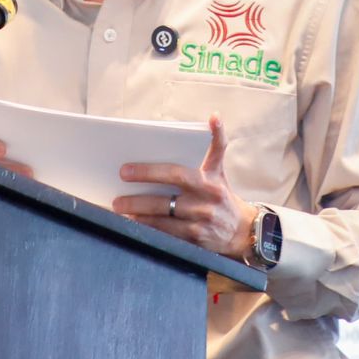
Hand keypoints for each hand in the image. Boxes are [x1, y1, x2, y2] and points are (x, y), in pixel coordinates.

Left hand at [113, 112, 255, 256]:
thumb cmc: (222, 194)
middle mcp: (204, 202)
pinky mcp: (194, 241)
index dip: (150, 171)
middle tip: (117, 198)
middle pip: (165, 200)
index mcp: (208, 181)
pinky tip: (135, 224)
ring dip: (139, 215)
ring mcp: (199, 224)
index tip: (125, 171)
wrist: (241, 229)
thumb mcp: (219, 169)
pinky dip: (148, 229)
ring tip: (121, 209)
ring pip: (162, 220)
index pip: (176, 174)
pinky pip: (166, 235)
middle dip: (138, 199)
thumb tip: (214, 116)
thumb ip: (215, 144)